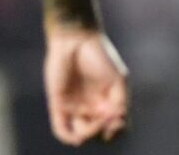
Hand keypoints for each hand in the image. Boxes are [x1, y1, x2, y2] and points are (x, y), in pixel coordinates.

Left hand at [43, 25, 129, 144]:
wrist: (77, 41)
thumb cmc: (101, 57)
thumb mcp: (118, 78)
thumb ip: (120, 101)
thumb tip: (118, 122)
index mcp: (108, 102)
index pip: (114, 127)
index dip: (117, 131)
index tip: (118, 121)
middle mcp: (91, 108)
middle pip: (97, 134)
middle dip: (102, 132)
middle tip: (106, 120)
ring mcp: (75, 108)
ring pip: (81, 135)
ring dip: (89, 134)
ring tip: (93, 122)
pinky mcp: (58, 105)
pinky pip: (61, 129)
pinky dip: (69, 137)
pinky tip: (78, 136)